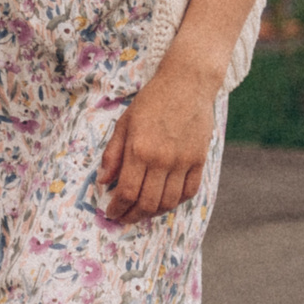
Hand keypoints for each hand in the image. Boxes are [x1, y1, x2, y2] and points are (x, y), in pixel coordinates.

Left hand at [98, 63, 215, 221]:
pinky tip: (165, 201)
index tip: (111, 213)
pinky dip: (177, 202)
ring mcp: (184, 161)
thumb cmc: (151, 102)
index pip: (127, 192)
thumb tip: (103, 181)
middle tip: (124, 218)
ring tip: (142, 212)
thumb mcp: (123, 124)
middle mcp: (163, 160)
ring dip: (154, 212)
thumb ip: (112, 155)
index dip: (117, 207)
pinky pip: (190, 191)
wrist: (187, 85)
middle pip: (148, 202)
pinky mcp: (200, 160)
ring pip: (170, 201)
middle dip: (133, 215)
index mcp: (139, 151)